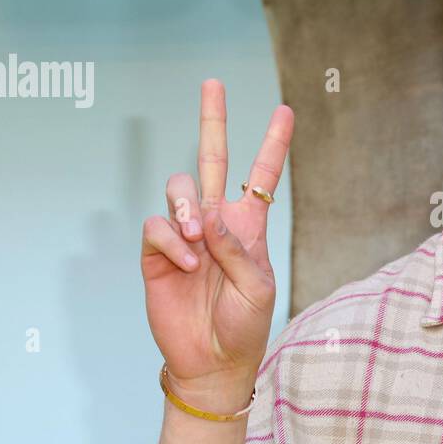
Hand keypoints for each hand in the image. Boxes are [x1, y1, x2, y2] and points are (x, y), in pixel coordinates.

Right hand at [140, 79, 293, 411]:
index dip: (273, 144)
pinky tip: (186, 265)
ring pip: (179, 189)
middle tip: (214, 83)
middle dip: (213, 120)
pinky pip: (157, 227)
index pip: (261, 176)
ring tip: (197, 239)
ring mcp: (184, 235)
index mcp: (248, 226)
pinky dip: (171, 242)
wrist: (212, 360)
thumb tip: (210, 214)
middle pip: (211, 159)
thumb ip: (237, 247)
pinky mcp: (157, 253)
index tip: (285, 111)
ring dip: (187, 207)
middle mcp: (216, 222)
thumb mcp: (257, 286)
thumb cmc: (244, 324)